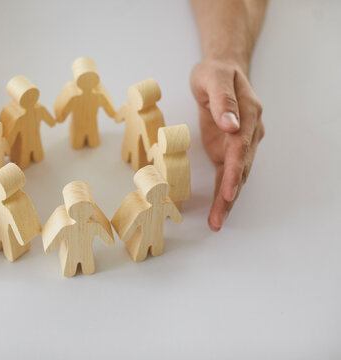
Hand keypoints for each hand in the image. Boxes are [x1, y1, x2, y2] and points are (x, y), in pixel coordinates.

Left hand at [190, 59, 264, 230]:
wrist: (221, 69)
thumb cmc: (216, 72)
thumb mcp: (215, 78)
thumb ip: (224, 101)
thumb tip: (231, 124)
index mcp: (249, 115)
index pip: (241, 147)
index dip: (235, 170)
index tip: (228, 191)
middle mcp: (248, 133)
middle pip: (241, 168)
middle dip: (229, 195)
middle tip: (218, 218)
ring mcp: (239, 143)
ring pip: (235, 176)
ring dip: (227, 200)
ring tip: (216, 222)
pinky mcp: (227, 149)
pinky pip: (225, 173)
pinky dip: (221, 192)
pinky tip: (218, 210)